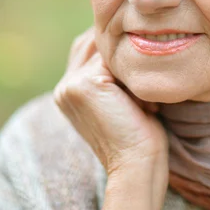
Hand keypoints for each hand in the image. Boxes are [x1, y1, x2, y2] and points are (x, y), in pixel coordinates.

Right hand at [53, 27, 168, 177]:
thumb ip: (116, 74)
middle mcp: (64, 86)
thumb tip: (134, 43)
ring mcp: (70, 84)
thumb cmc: (139, 136)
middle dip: (125, 56)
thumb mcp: (124, 99)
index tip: (144, 75)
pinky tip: (144, 105)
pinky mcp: (84, 84)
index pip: (90, 47)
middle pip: (97, 43)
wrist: (137, 166)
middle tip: (145, 88)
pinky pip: (115, 59)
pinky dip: (135, 78)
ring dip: (132, 69)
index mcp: (68, 91)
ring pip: (109, 51)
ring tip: (144, 101)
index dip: (119, 53)